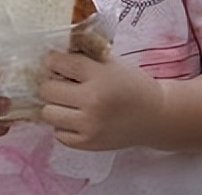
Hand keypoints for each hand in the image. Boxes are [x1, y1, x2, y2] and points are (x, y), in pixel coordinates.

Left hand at [37, 50, 163, 150]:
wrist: (154, 116)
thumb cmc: (130, 84)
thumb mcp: (110, 62)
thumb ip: (82, 56)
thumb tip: (50, 57)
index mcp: (99, 76)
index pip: (58, 63)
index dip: (52, 61)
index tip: (55, 62)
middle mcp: (92, 101)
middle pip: (47, 90)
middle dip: (52, 84)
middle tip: (63, 84)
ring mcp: (90, 125)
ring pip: (47, 113)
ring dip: (55, 106)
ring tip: (68, 102)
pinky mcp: (89, 143)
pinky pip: (58, 134)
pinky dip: (64, 126)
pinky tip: (78, 118)